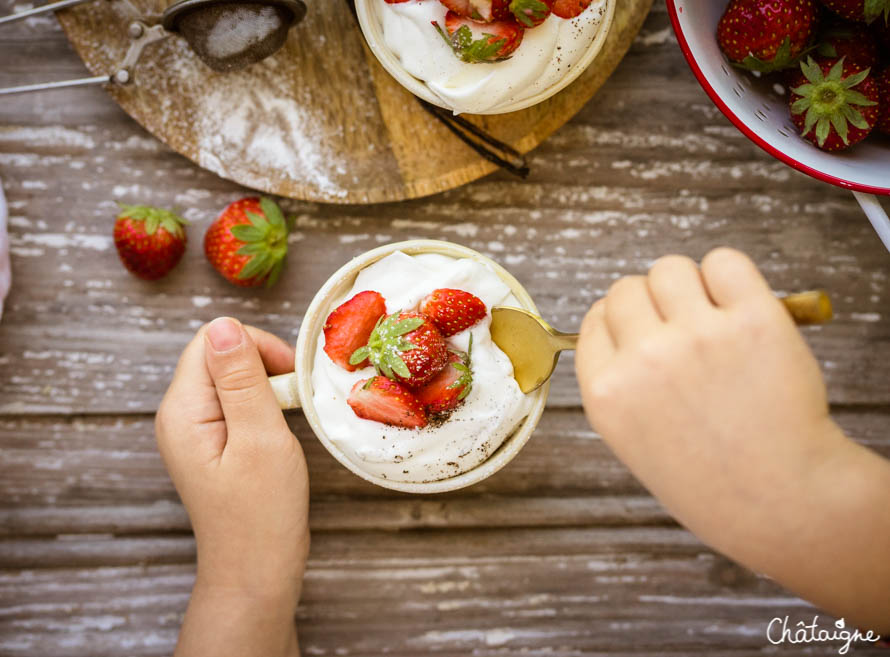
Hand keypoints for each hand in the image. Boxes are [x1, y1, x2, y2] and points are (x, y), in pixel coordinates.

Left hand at [156, 317, 308, 656]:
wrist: (255, 571)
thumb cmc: (262, 513)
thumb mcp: (260, 438)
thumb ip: (241, 379)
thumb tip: (222, 324)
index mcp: (182, 410)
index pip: (212, 340)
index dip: (255, 345)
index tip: (290, 378)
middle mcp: (178, 414)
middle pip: (218, 354)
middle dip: (261, 364)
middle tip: (293, 400)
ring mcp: (192, 429)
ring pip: (228, 377)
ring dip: (264, 385)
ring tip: (286, 418)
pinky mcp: (209, 442)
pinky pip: (233, 401)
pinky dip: (261, 405)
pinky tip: (276, 430)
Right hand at [575, 248, 889, 630]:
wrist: (781, 501)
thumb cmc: (710, 478)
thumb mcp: (632, 438)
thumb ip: (620, 382)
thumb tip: (629, 322)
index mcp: (607, 392)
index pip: (594, 320)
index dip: (619, 323)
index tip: (641, 333)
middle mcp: (645, 359)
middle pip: (626, 289)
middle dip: (650, 305)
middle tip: (680, 330)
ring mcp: (698, 336)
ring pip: (669, 268)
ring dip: (686, 285)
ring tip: (710, 315)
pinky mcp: (752, 320)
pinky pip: (725, 261)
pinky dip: (728, 274)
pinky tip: (737, 304)